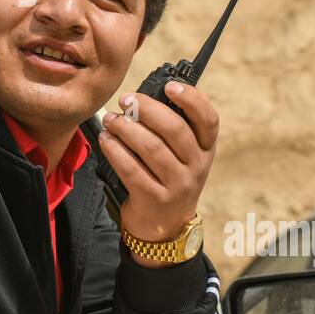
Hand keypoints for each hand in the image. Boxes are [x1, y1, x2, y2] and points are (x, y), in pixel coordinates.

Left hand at [98, 81, 217, 261]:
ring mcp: (178, 186)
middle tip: (126, 100)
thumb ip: (172, 129)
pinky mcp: (155, 199)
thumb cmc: (169, 178)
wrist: (165, 227)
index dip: (191, 99)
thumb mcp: (182, 156)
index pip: (208, 119)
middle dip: (147, 109)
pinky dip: (115, 151)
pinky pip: (132, 169)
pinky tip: (105, 140)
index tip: (169, 86)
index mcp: (206, 150)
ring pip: (151, 148)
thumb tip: (143, 97)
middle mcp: (197, 167)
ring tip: (111, 119)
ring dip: (126, 128)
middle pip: (175, 130)